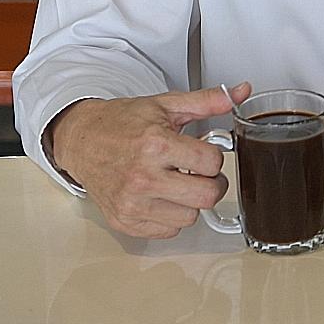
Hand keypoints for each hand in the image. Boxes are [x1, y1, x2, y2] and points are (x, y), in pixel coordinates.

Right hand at [48, 81, 252, 238]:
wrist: (82, 139)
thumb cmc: (122, 123)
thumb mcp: (167, 105)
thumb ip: (208, 100)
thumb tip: (241, 92)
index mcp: (155, 145)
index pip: (212, 163)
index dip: (214, 156)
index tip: (204, 152)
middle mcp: (142, 178)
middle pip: (206, 196)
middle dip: (211, 182)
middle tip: (200, 172)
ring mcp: (131, 204)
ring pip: (190, 217)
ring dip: (191, 201)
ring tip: (178, 182)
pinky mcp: (124, 222)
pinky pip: (168, 230)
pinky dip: (172, 216)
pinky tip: (162, 196)